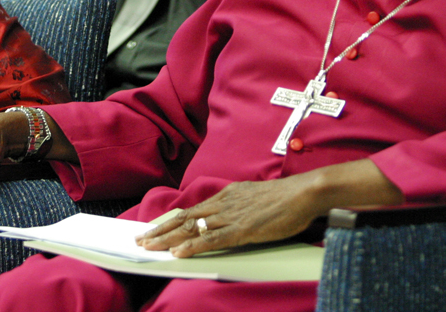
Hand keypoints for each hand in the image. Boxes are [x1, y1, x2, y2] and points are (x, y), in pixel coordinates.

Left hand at [136, 159, 403, 257]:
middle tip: (140, 239)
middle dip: (161, 229)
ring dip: (168, 239)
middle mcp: (224, 203)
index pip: (193, 209)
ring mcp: (231, 216)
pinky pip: (212, 240)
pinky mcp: (242, 230)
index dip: (171, 219)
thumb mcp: (256, 198)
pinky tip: (178, 253)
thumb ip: (241, 206)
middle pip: (185, 218)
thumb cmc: (286, 197)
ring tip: (150, 247)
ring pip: (192, 228)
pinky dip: (193, 246)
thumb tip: (232, 215)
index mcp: (227, 195)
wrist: (304, 192)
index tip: (154, 227)